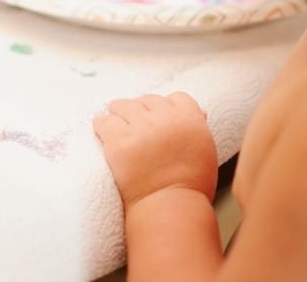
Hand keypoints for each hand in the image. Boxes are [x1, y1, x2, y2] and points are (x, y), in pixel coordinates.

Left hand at [93, 92, 217, 209]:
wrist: (169, 208)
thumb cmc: (190, 186)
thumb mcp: (205, 151)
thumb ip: (197, 128)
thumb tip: (200, 112)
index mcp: (189, 118)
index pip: (176, 97)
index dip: (168, 107)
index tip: (160, 116)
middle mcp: (164, 118)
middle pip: (147, 100)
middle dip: (141, 109)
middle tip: (132, 117)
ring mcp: (140, 128)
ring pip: (123, 105)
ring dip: (118, 110)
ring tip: (114, 118)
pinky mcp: (118, 141)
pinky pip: (104, 121)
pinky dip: (101, 124)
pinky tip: (101, 128)